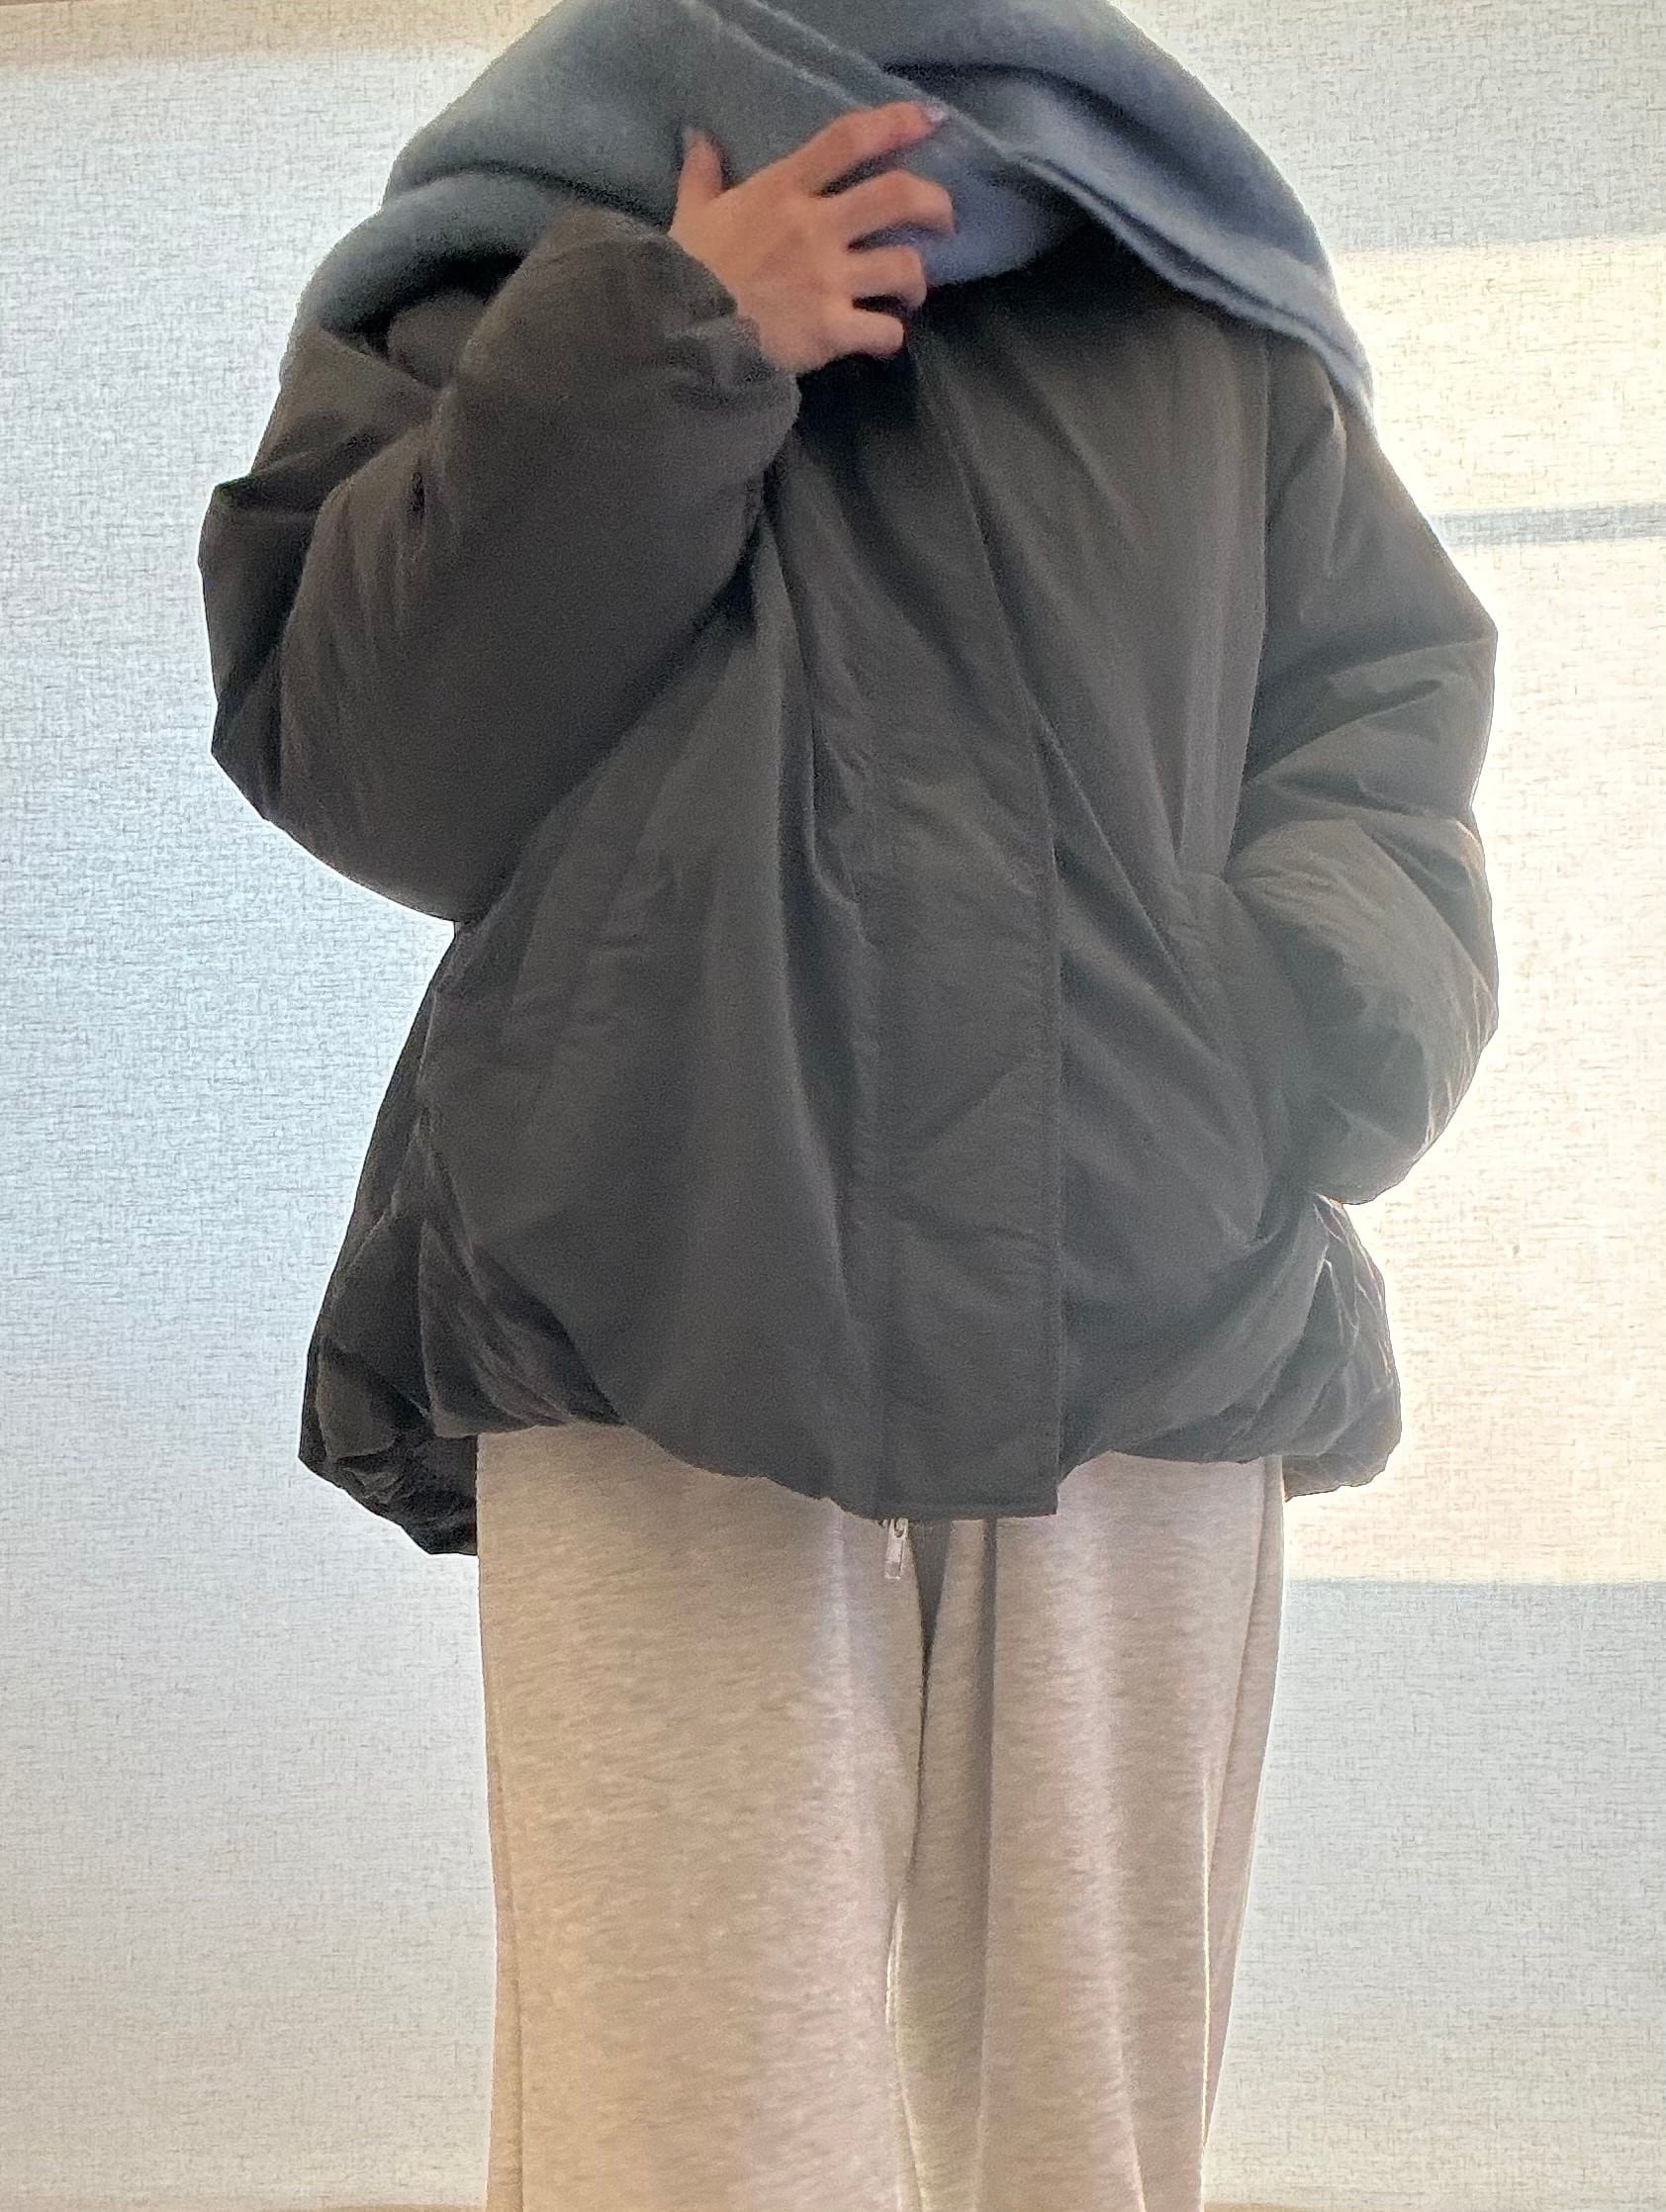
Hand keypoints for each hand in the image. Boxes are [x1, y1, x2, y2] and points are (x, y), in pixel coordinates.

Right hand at [669, 100, 956, 374]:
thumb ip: (702, 177)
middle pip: (898, 196)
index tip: (931, 120)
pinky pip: (885, 332)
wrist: (678, 335)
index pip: (849, 140)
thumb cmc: (684, 271)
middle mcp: (815, 227)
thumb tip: (700, 140)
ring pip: (904, 267)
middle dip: (935, 206)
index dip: (897, 124)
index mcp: (783, 190)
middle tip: (943, 222)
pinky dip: (890, 337)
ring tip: (910, 293)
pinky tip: (882, 339)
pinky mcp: (831, 330)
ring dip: (917, 281)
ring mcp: (828, 280)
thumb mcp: (691, 214)